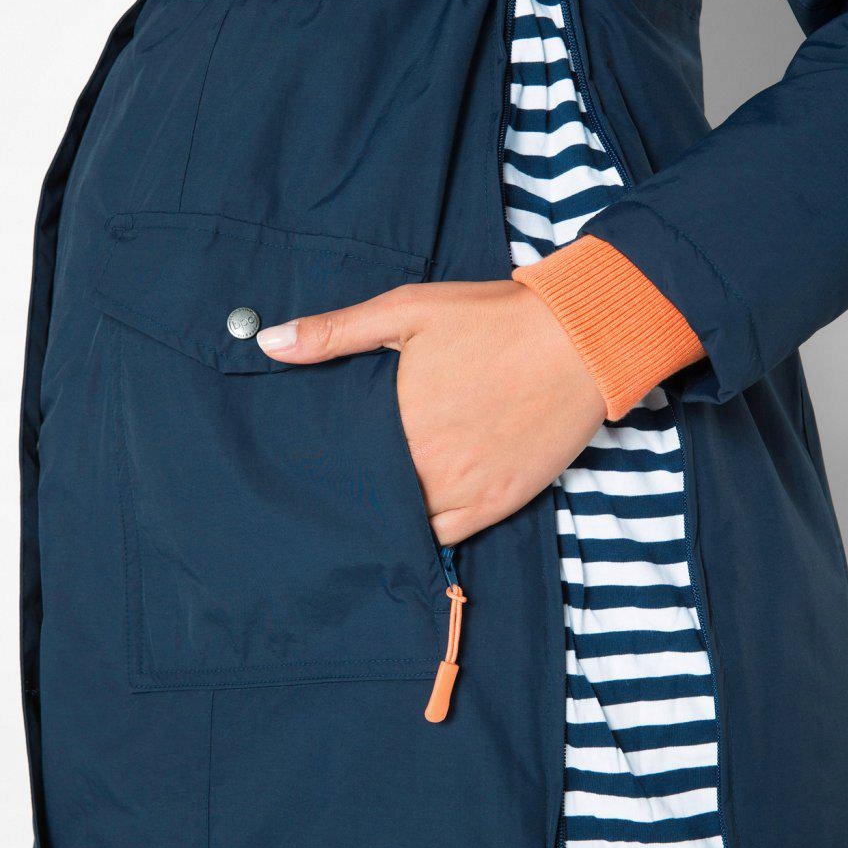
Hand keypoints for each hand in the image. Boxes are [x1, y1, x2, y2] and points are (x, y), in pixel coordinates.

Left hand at [256, 280, 606, 544]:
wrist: (580, 339)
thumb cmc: (490, 319)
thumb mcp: (407, 309)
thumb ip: (334, 332)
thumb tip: (267, 344)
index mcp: (396, 420)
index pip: (340, 460)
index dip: (323, 463)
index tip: (303, 464)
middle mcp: (426, 464)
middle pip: (368, 495)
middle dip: (350, 491)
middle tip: (325, 491)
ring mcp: (464, 490)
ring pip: (403, 523)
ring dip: (383, 517)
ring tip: (361, 510)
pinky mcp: (498, 503)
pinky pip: (445, 538)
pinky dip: (421, 535)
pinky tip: (405, 527)